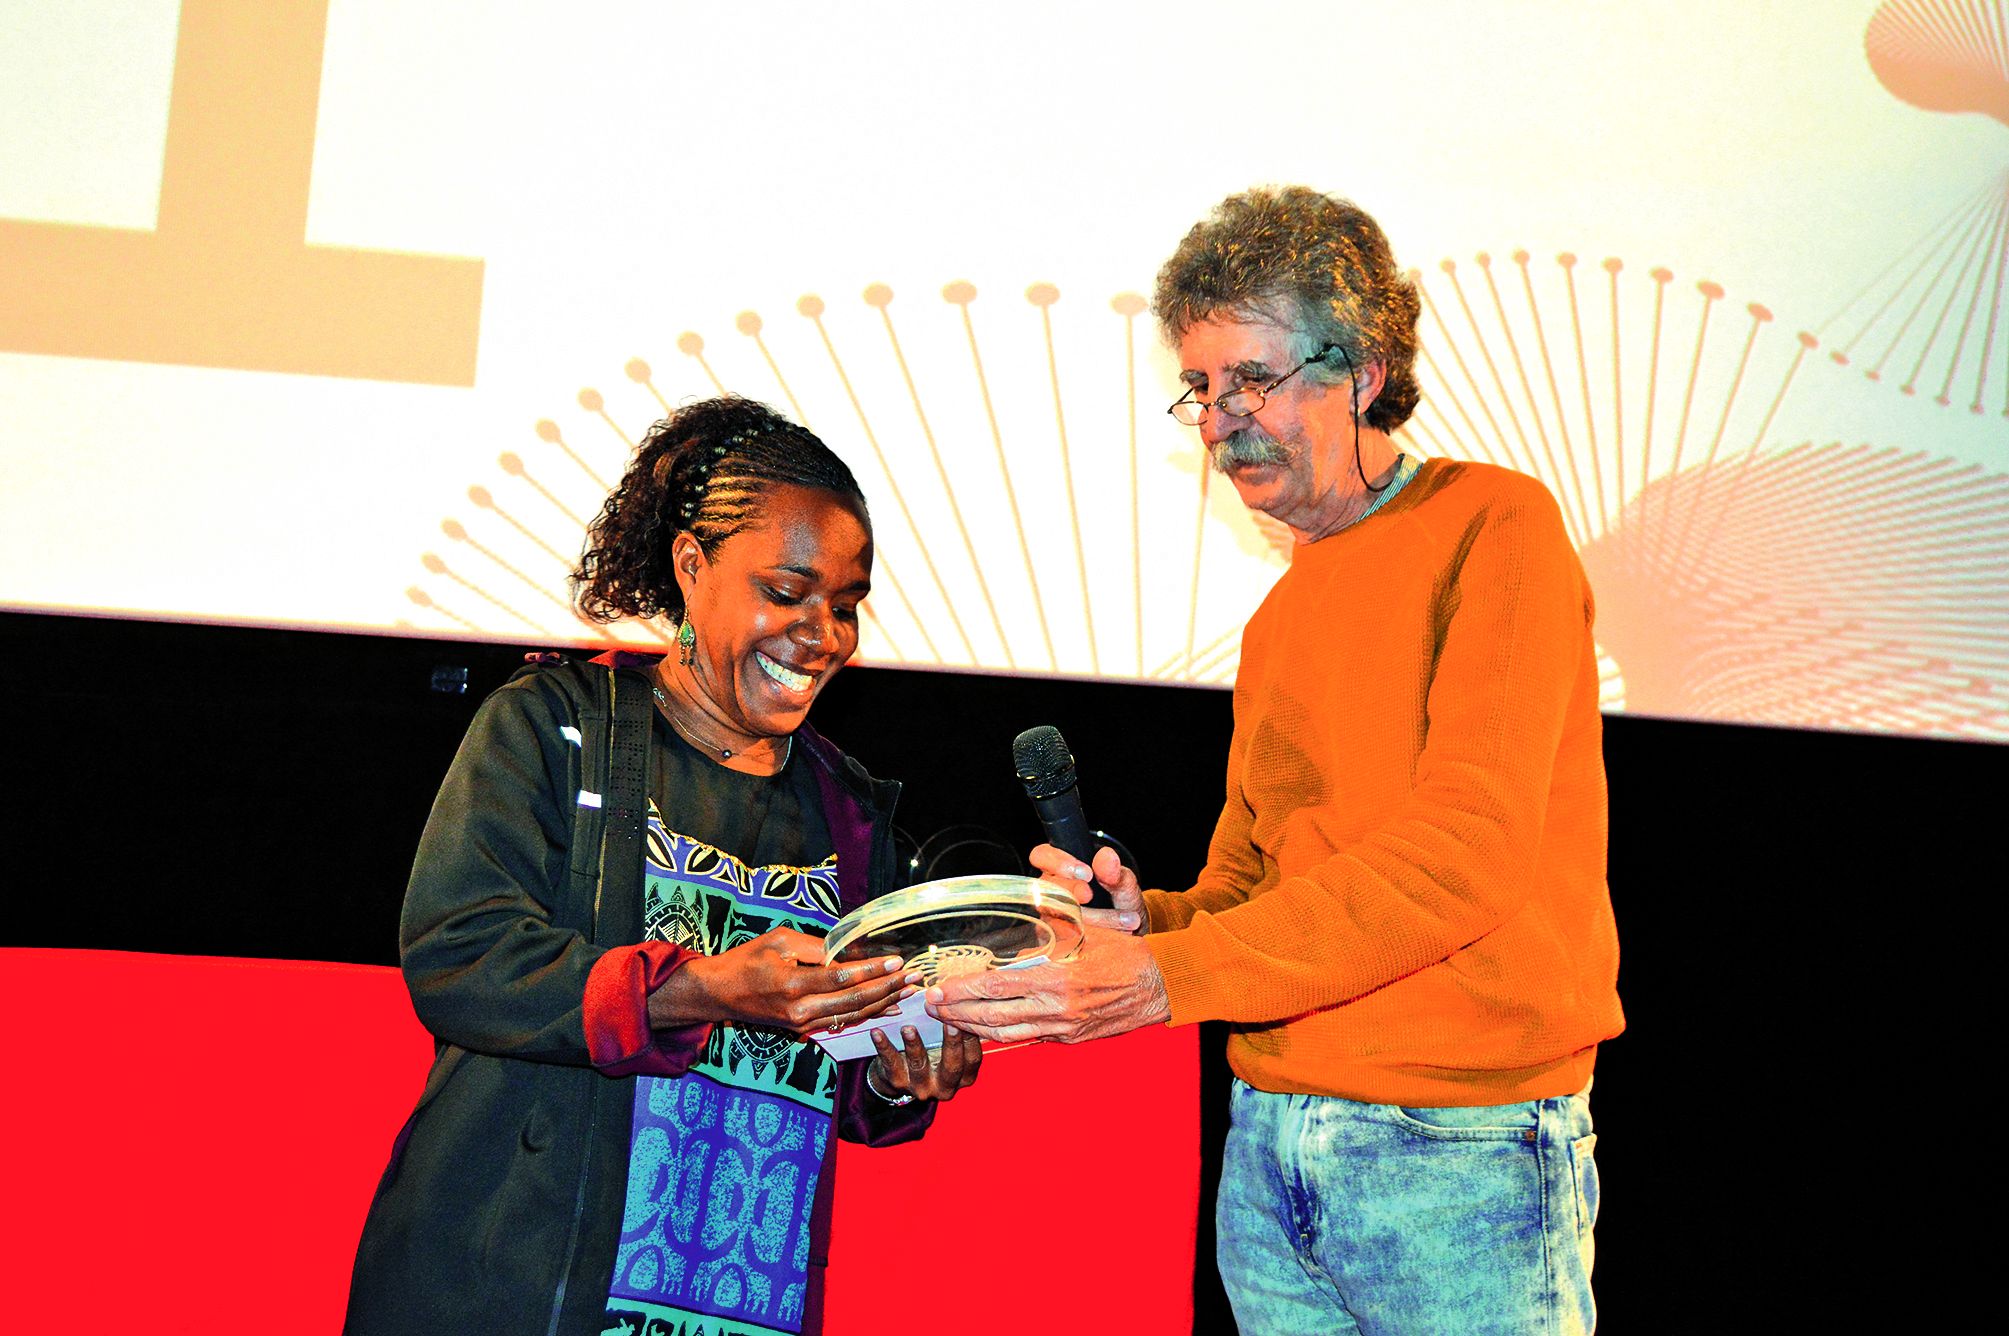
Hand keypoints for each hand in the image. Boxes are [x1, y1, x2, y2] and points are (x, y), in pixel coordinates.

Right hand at [648, 927, 910, 1035]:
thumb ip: (814, 947)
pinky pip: (841, 1022)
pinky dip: (867, 1014)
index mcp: (793, 984)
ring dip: (883, 1003)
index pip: (842, 977)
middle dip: (888, 988)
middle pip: (854, 1001)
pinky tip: (887, 1007)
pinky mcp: (803, 1029)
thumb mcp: (778, 940)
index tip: (897, 961)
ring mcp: (803, 1024)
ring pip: (852, 1016)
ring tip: (908, 992)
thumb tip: (845, 951)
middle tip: (914, 977)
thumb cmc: (746, 960)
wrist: (719, 994)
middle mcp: (801, 1010)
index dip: (872, 970)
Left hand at [868, 1022, 982, 1101]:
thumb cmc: (932, 1050)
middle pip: (952, 1066)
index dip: (972, 1038)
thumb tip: (963, 999)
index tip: (968, 1014)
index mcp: (964, 1076)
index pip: (973, 1058)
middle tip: (949, 1021)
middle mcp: (945, 1086)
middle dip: (951, 1043)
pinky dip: (884, 1046)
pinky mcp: (898, 1082)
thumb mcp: (948, 1045)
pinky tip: (877, 1032)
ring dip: (914, 1045)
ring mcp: (921, 1086)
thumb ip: (957, 1028)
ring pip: (919, 1066)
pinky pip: (890, 1063)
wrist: (901, 1073)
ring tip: (908, 1028)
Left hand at [925, 925, 1169, 1044]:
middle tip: (932, 1007)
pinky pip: (1028, 1037)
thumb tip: (1010, 929)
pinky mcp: (1070, 1038)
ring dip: (973, 1027)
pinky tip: (985, 1028)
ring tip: (950, 1020)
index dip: (962, 989)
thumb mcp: (1083, 930)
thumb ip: (1047, 931)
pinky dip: (1002, 1033)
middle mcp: (1056, 1007)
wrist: (1160, 985)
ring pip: (1006, 1032)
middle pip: (992, 1015)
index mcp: (1056, 976)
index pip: (996, 986)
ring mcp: (1063, 1027)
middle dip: (957, 1012)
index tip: (939, 987)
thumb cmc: (1123, 951)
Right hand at [1029, 843, 1144, 934]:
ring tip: (1125, 920)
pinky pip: (1063, 941)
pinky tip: (1114, 935)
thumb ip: (1113, 871)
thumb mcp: (1122, 884)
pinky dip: (1091, 938)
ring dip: (1092, 918)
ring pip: (1055, 916)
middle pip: (1045, 887)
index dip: (1058, 862)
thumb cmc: (1120, 903)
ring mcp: (1049, 919)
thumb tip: (1106, 855)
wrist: (1131, 936)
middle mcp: (1049, 893)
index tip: (1086, 873)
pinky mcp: (1055, 942)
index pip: (1042, 856)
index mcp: (1061, 870)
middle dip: (1070, 891)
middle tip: (1091, 895)